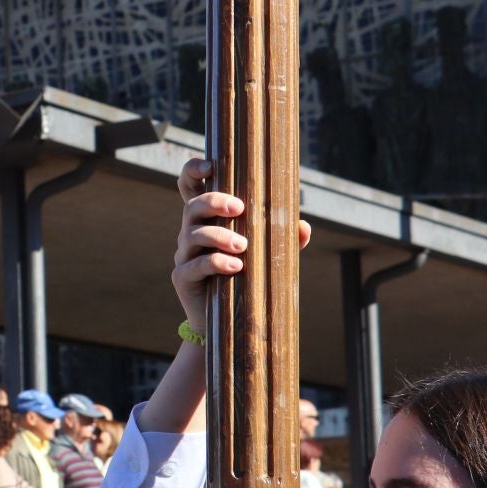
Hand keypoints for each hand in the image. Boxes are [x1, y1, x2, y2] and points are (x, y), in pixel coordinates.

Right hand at [174, 159, 312, 331]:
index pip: (191, 187)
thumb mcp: (266, 255)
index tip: (211, 165)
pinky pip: (195, 265)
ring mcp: (184, 254)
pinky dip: (216, 262)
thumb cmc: (247, 278)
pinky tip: (235, 266)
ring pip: (193, 234)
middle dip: (214, 201)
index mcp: (208, 219)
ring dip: (219, 236)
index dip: (194, 170)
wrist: (230, 322)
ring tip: (243, 247)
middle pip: (192, 206)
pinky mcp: (183, 277)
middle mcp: (191, 232)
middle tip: (239, 208)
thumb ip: (283, 239)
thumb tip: (303, 226)